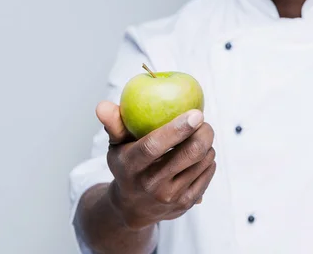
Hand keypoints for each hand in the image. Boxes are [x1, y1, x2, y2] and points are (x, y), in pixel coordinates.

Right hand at [95, 101, 216, 230]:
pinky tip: (200, 156)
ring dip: (207, 144)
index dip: (177, 128)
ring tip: (199, 138)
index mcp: (132, 165)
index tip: (196, 113)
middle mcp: (151, 183)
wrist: (132, 208)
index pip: (154, 145)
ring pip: (204, 161)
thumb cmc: (127, 166)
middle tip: (203, 122)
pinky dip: (209, 159)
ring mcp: (170, 196)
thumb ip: (114, 124)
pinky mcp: (187, 203)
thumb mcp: (116, 146)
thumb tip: (103, 105)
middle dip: (204, 132)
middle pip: (189, 153)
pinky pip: (208, 172)